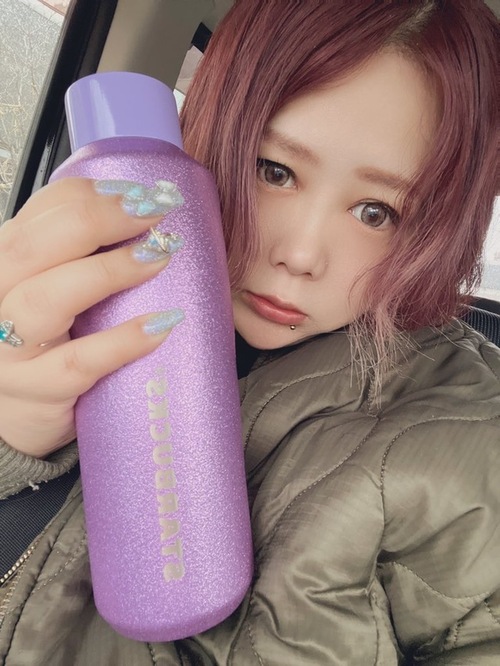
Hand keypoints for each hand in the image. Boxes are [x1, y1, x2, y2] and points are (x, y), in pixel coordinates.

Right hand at [0, 177, 182, 457]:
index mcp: (5, 263)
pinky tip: (160, 326)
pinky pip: (77, 363)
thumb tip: (141, 212)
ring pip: (46, 299)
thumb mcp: (48, 290)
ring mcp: (6, 349)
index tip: (140, 191)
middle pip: (32, 247)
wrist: (11, 415)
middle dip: (97, 219)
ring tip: (158, 258)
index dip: (90, 196)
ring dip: (108, 272)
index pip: (39, 213)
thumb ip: (76, 254)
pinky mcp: (33, 391)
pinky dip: (120, 342)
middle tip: (153, 213)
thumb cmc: (42, 344)